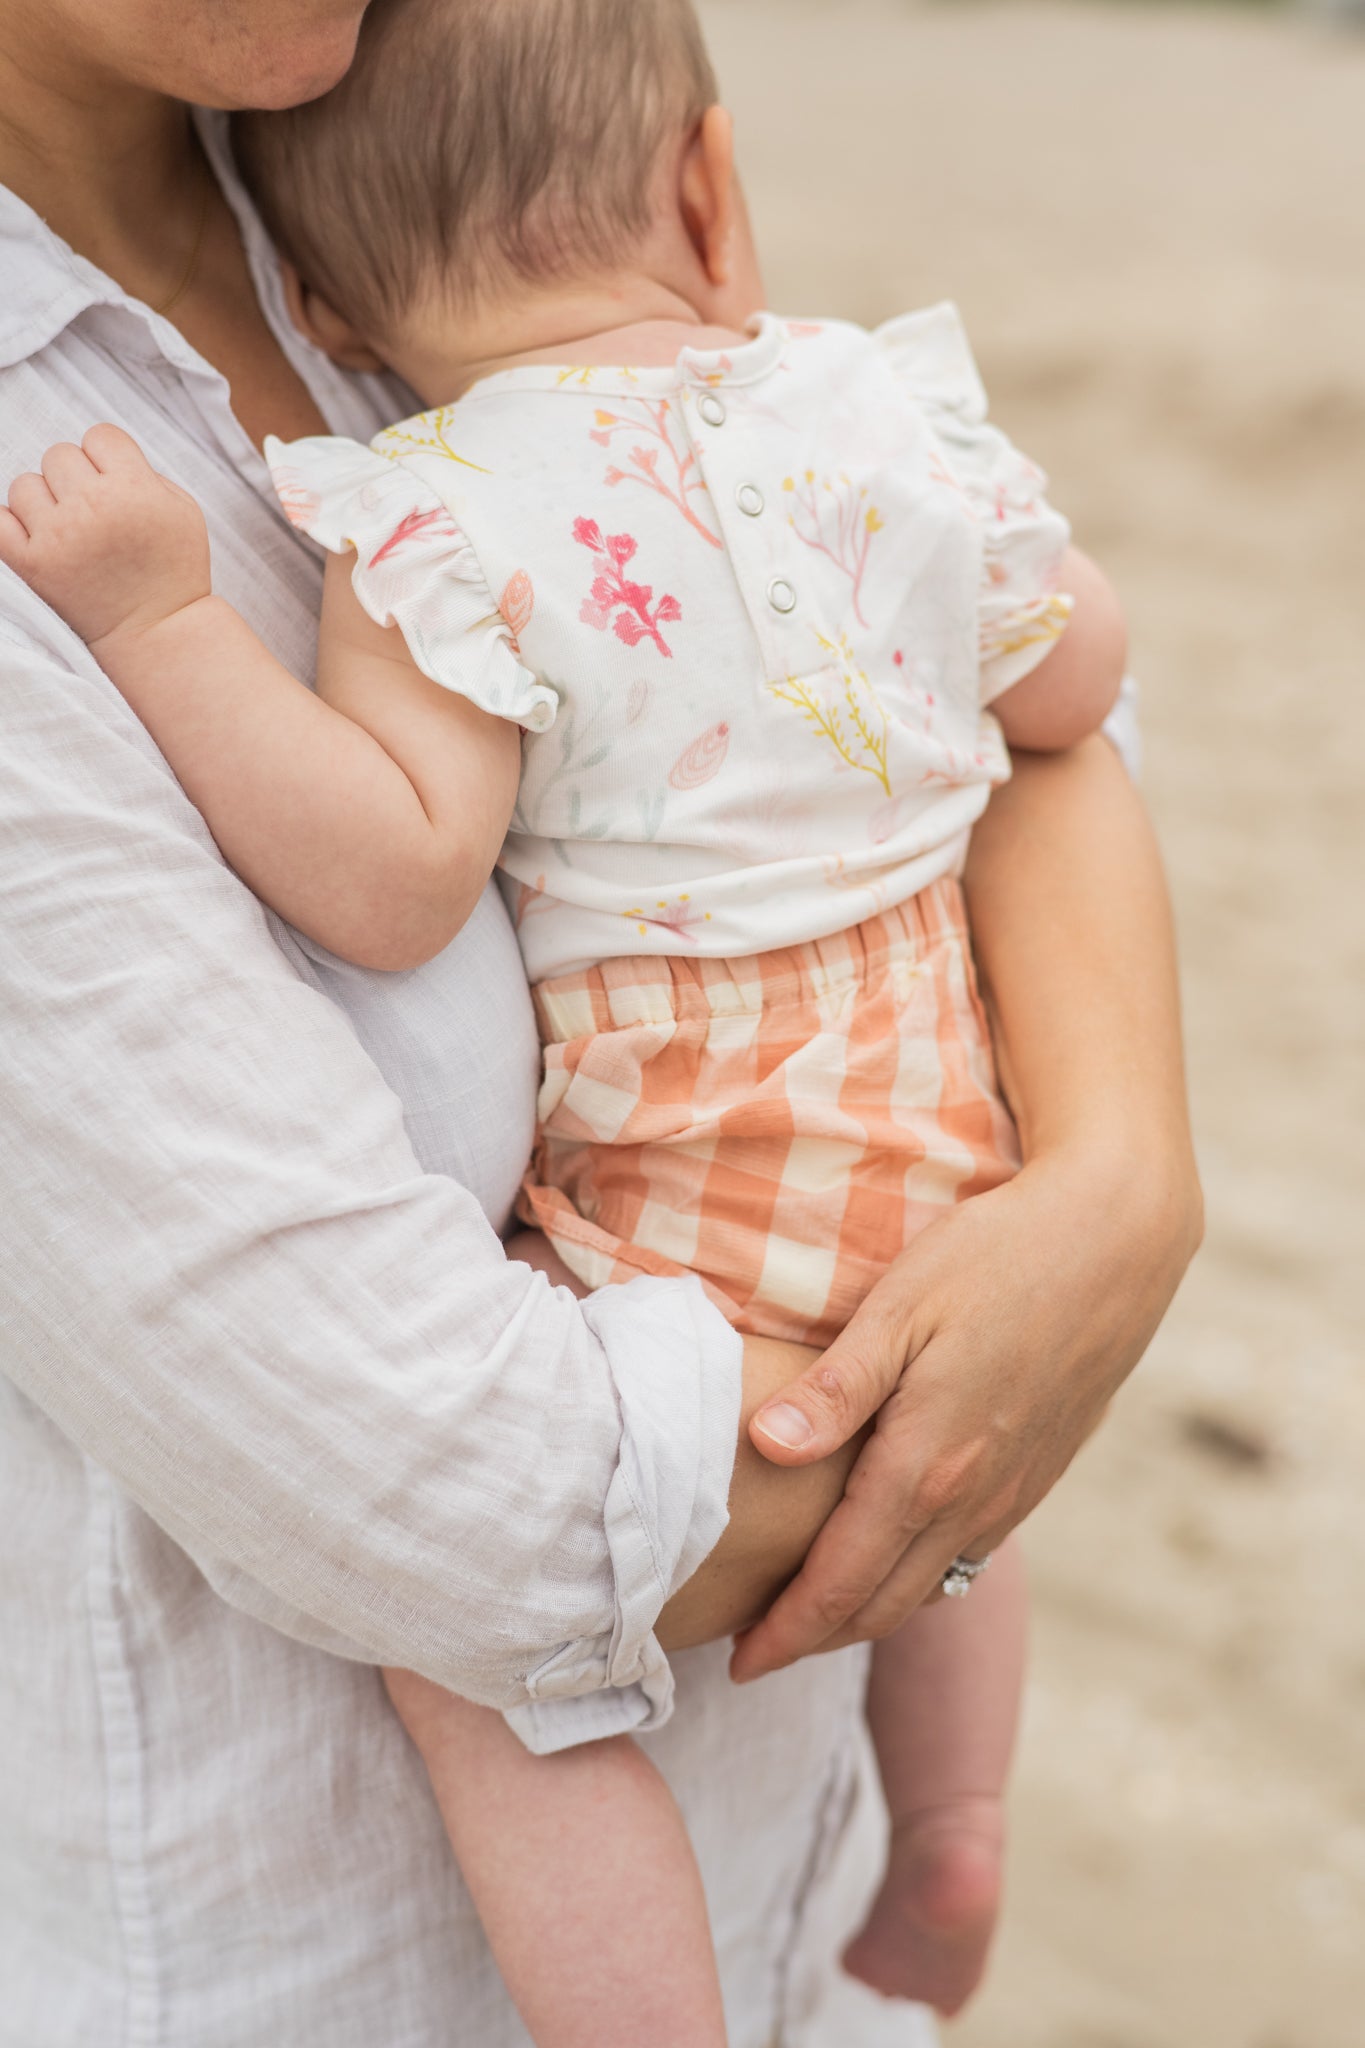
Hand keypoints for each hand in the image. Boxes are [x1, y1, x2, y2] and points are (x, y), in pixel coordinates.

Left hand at [0, 423, 210, 650]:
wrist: (157, 632)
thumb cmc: (173, 571)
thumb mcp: (184, 511)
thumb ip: (145, 472)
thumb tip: (100, 456)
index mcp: (134, 489)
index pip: (100, 436)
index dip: (109, 458)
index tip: (118, 486)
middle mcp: (93, 507)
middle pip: (58, 454)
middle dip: (76, 479)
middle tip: (95, 514)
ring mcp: (59, 536)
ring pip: (24, 484)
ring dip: (44, 502)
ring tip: (70, 531)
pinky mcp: (33, 564)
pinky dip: (11, 524)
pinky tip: (36, 537)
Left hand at [729, 1142, 1200, 1680]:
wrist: (1119, 1239)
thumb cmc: (997, 1256)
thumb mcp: (902, 1306)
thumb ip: (835, 1388)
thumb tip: (766, 1449)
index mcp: (927, 1465)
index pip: (840, 1580)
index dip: (785, 1631)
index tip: (736, 1664)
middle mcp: (974, 1498)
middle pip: (882, 1604)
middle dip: (815, 1641)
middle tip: (755, 1658)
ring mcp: (1014, 1490)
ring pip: (929, 1586)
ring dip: (867, 1616)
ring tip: (810, 1620)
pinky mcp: (1041, 1471)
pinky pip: (968, 1554)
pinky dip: (918, 1579)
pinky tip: (892, 1559)